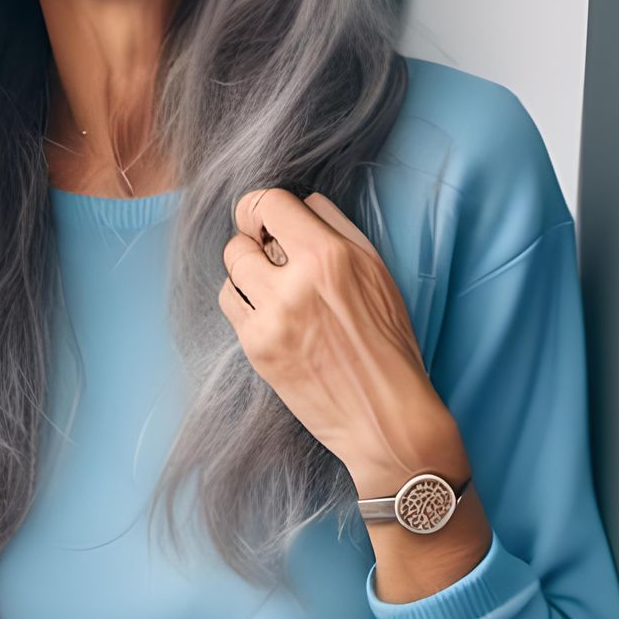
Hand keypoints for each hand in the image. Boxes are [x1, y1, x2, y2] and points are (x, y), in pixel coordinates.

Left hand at [217, 186, 457, 489]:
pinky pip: (230, 304)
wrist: (383, 415)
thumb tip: (302, 203)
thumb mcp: (378, 273)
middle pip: (241, 237)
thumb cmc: (389, 343)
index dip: (261, 206)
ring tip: (271, 284)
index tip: (264, 218)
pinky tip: (267, 310)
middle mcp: (294, 283)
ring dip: (246, 269)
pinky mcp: (256, 348)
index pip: (269, 204)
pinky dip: (243, 300)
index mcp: (330, 257)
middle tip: (270, 253)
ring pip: (231, 269)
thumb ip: (338, 229)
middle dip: (253, 240)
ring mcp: (270, 318)